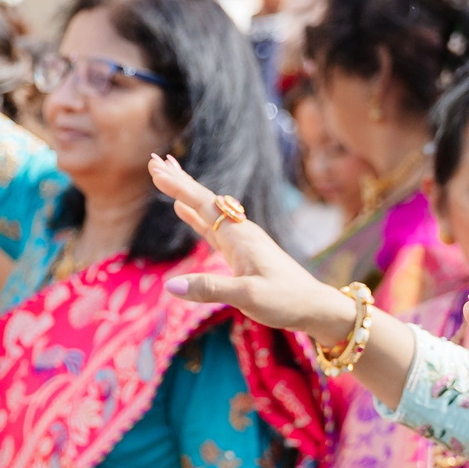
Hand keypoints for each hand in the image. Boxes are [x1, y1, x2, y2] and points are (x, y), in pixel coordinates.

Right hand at [147, 154, 362, 341]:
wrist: (314, 306)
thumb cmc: (285, 301)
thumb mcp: (246, 297)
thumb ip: (208, 289)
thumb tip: (169, 286)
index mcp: (240, 236)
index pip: (203, 205)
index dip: (179, 187)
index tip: (156, 168)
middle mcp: (241, 232)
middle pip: (204, 200)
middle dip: (179, 180)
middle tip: (154, 160)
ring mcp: (243, 240)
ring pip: (208, 210)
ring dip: (186, 194)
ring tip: (166, 176)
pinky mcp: (243, 251)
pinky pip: (213, 226)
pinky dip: (196, 215)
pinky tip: (185, 211)